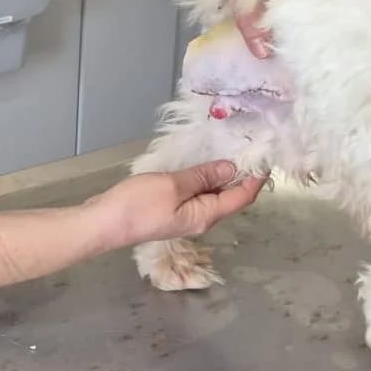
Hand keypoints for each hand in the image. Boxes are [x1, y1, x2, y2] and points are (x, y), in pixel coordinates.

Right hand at [87, 161, 266, 249]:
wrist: (104, 223)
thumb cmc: (138, 205)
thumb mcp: (174, 185)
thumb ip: (203, 176)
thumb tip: (231, 168)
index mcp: (206, 215)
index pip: (242, 197)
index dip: (256, 178)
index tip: (266, 157)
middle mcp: (202, 218)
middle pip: (231, 196)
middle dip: (243, 174)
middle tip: (250, 146)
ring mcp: (187, 215)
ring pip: (215, 194)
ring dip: (224, 174)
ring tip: (231, 149)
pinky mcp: (173, 209)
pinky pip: (199, 192)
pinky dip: (207, 177)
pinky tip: (204, 162)